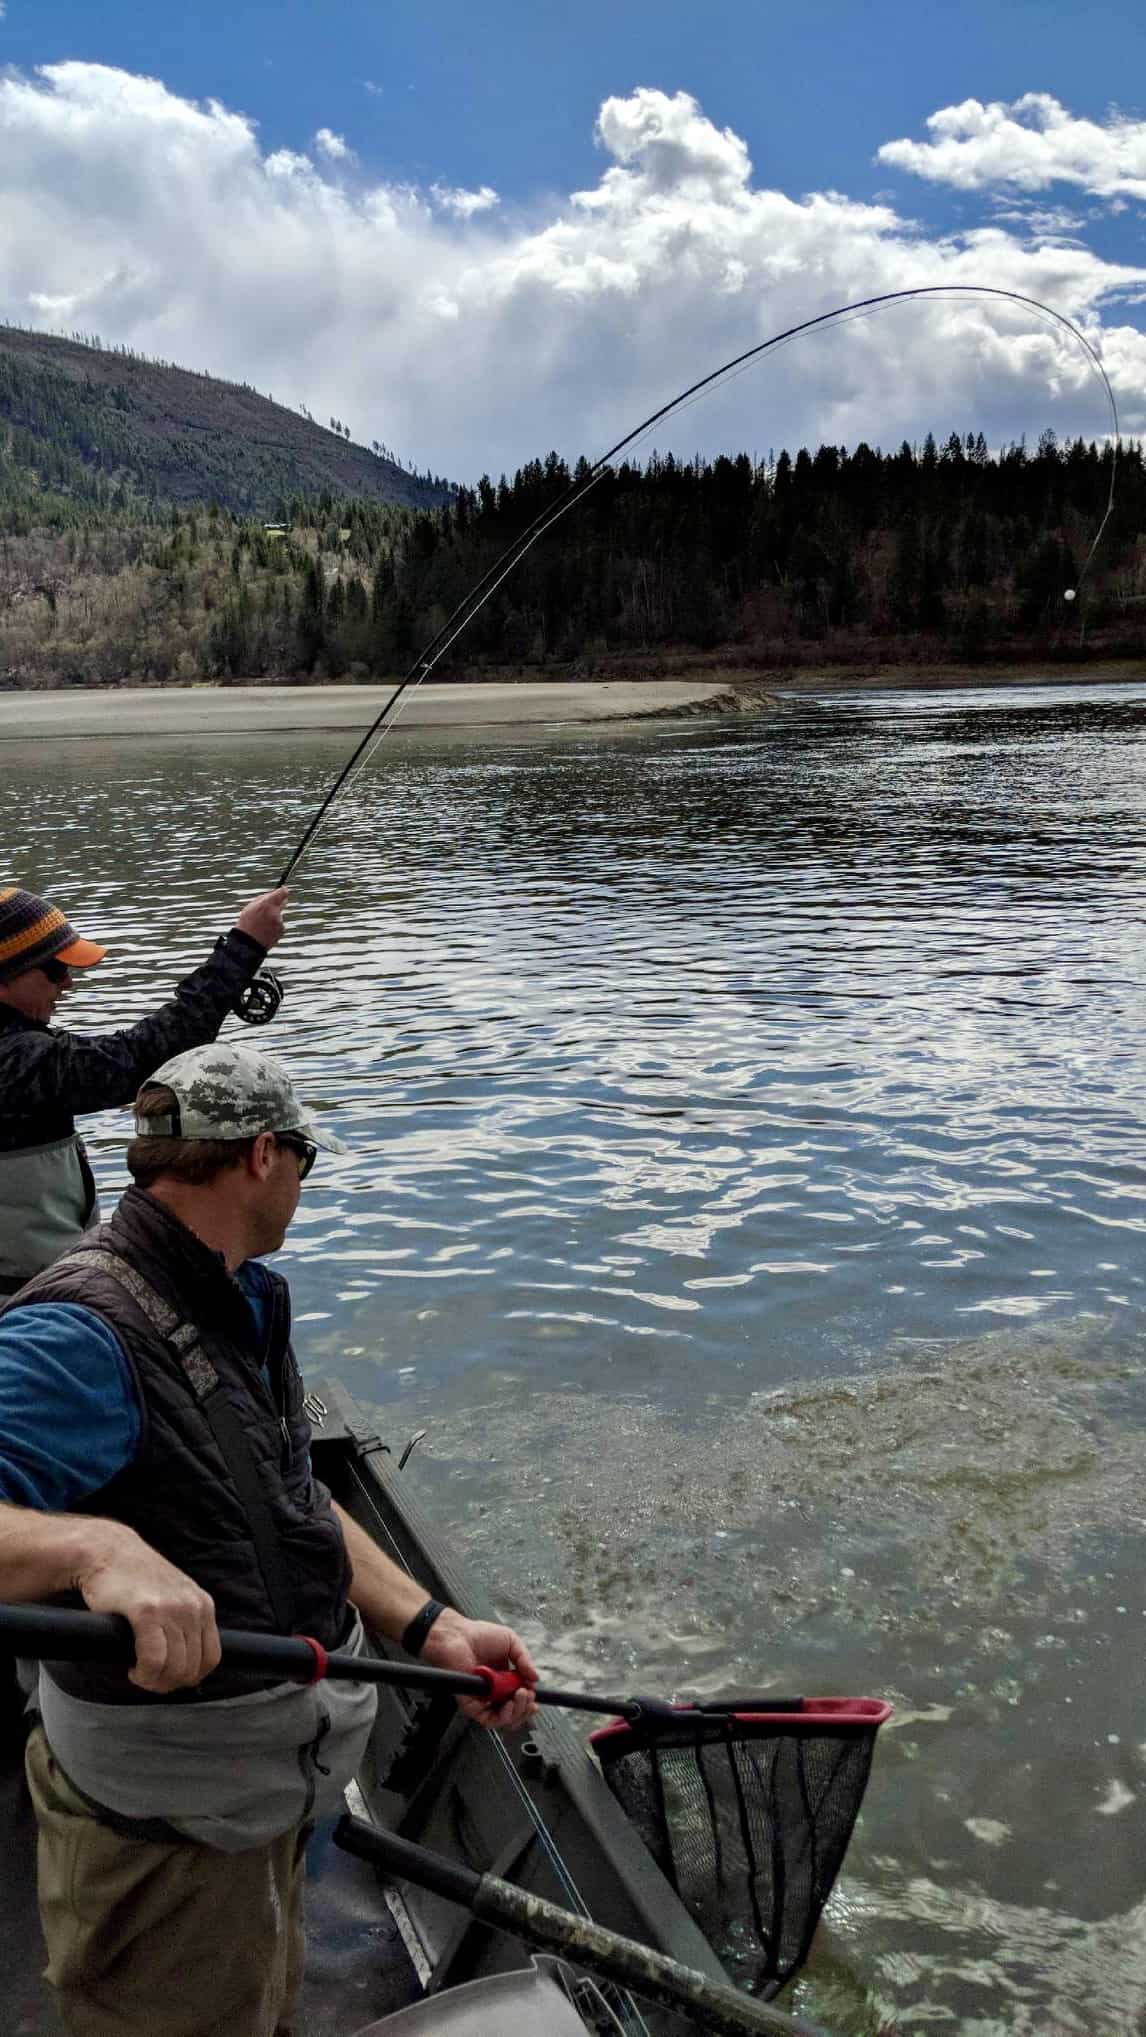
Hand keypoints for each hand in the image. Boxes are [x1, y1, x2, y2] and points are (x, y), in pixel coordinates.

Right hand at [76, 1522, 221, 1693]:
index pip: (211, 1657)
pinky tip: (133, 1669)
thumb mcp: (174, 1596)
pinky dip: (144, 1673)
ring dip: (154, 1681)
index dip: (190, 1677)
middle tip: (149, 1679)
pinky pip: (154, 1659)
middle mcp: (192, 1607)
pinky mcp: (147, 1611)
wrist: (107, 1552)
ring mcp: (171, 1608)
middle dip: (169, 1683)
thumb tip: (188, 1665)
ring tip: (139, 1673)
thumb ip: (185, 1623)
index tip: (169, 1677)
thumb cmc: (134, 1579)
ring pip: (174, 1668)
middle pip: (192, 1668)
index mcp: (202, 1604)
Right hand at [235, 886, 288, 951]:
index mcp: (266, 904)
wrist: (248, 944)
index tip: (283, 888)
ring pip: (279, 914)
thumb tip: (272, 894)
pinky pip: (279, 924)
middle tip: (273, 904)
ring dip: (273, 916)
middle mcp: (275, 912)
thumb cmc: (246, 924)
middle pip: (283, 902)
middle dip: (279, 902)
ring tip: (261, 924)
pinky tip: (265, 930)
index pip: (282, 893)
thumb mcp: (250, 908)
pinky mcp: (282, 930)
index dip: (283, 890)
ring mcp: (279, 922)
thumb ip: (262, 900)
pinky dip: (274, 925)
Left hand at [420, 1610, 538, 1729]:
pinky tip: (508, 1705)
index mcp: (504, 1678)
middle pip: (515, 1711)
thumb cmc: (477, 1635)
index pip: (520, 1698)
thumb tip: (535, 1677)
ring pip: (505, 1719)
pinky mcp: (472, 1704)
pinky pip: (489, 1720)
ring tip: (519, 1697)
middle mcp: (495, 1690)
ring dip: (517, 1712)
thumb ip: (525, 1659)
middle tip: (527, 1694)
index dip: (529, 1700)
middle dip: (526, 1706)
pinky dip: (502, 1717)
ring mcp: (484, 1698)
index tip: (534, 1694)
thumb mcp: (511, 1641)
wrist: (457, 1636)